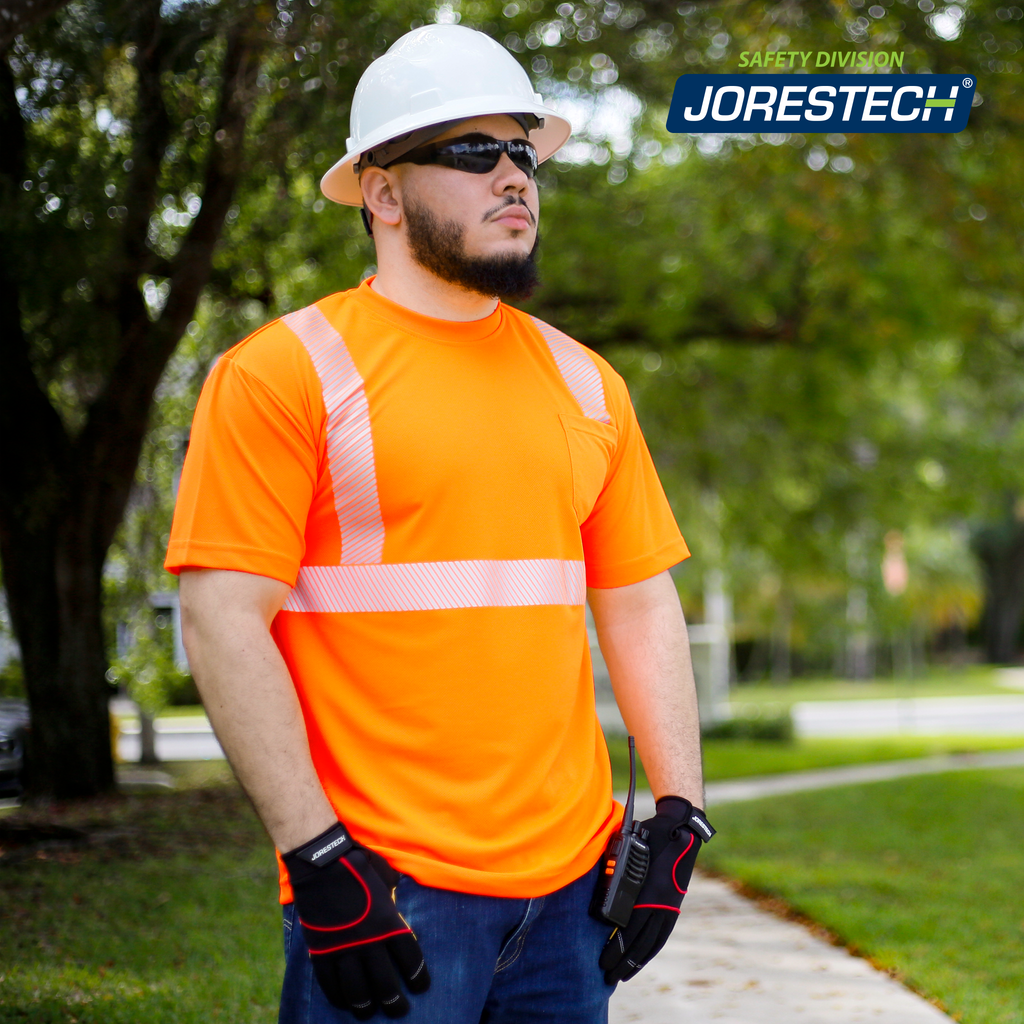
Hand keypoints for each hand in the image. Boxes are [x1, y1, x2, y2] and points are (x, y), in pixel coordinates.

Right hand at [282, 823, 429, 1019]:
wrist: (322, 862)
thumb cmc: (358, 865)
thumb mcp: (386, 879)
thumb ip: (393, 899)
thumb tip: (400, 907)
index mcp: (388, 923)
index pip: (410, 959)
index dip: (418, 977)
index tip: (422, 987)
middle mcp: (368, 941)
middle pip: (386, 984)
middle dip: (395, 1003)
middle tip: (399, 1011)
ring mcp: (343, 948)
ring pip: (357, 991)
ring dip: (365, 1006)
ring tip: (370, 1012)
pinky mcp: (321, 951)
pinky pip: (330, 984)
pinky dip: (337, 997)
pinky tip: (344, 1004)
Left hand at [598, 796, 713, 983]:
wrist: (682, 829)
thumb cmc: (652, 834)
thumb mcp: (631, 848)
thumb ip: (617, 869)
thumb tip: (598, 886)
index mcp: (650, 892)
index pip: (630, 928)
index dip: (616, 948)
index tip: (603, 961)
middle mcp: (662, 904)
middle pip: (641, 942)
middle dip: (624, 962)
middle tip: (608, 977)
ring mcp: (670, 905)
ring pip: (654, 941)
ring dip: (639, 960)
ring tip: (625, 974)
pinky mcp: (674, 904)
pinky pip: (663, 932)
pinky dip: (652, 948)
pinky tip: (644, 955)